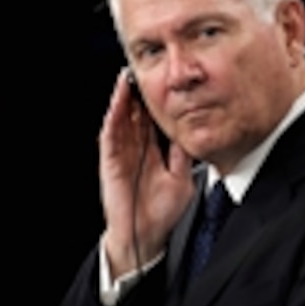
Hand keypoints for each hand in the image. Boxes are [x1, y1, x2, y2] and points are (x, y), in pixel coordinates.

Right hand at [100, 69, 193, 278]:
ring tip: (126, 79)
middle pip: (135, 115)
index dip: (156, 101)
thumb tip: (193, 131)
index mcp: (152, 151)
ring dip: (122, 99)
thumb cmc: (163, 210)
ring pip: (120, 120)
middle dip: (137, 94)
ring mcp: (122, 155)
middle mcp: (136, 149)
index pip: (153, 120)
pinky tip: (118, 102)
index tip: (163, 82)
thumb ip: (182, 154)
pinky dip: (113, 118)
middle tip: (141, 70)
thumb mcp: (182, 175)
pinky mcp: (111, 163)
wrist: (147, 235)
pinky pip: (111, 136)